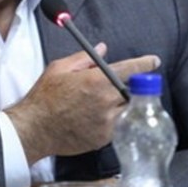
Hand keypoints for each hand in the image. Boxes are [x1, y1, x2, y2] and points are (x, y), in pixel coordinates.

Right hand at [5, 43, 159, 163]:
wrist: (34, 129)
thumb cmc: (44, 97)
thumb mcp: (59, 68)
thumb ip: (84, 57)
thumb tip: (103, 48)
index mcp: (96, 81)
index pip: (130, 69)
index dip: (145, 63)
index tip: (153, 61)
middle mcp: (106, 102)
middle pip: (133, 91)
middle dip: (130, 86)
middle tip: (122, 84)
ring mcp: (107, 122)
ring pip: (127, 110)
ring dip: (121, 103)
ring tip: (104, 102)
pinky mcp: (104, 138)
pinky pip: (118, 125)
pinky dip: (112, 119)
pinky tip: (96, 116)